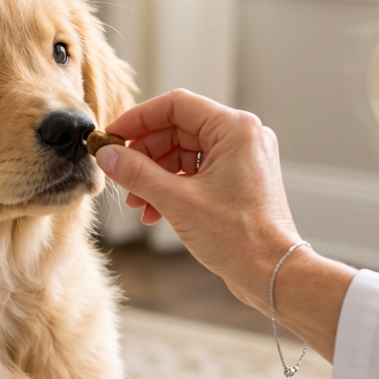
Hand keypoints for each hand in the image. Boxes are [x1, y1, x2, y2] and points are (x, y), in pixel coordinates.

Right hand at [96, 89, 298, 312]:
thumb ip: (136, 173)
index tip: (111, 137)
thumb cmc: (238, 237)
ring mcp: (243, 159)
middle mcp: (243, 137)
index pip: (175, 106)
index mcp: (235, 129)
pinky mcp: (239, 180)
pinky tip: (155, 212)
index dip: (137, 119)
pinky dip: (173, 187)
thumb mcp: (177, 201)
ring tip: (137, 203)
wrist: (272, 273)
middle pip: (178, 129)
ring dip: (155, 175)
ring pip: (185, 153)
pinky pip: (197, 171)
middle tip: (120, 176)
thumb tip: (107, 155)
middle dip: (145, 155)